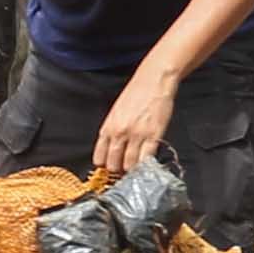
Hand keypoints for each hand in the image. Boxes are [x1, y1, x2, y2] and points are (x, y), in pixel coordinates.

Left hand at [91, 64, 180, 183]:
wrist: (153, 80)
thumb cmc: (136, 93)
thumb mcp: (116, 111)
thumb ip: (113, 130)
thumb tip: (112, 148)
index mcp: (108, 127)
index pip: (100, 156)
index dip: (105, 165)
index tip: (110, 168)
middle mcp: (120, 133)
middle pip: (114, 164)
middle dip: (119, 170)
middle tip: (125, 171)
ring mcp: (136, 135)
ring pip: (130, 165)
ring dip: (133, 170)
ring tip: (136, 171)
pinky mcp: (153, 135)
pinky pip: (147, 158)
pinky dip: (146, 165)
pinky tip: (147, 165)